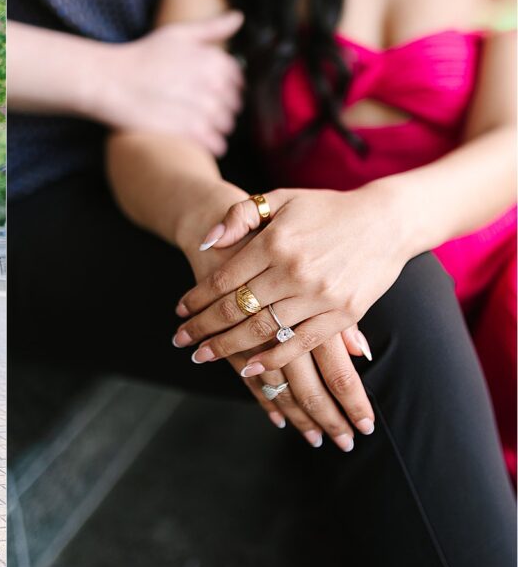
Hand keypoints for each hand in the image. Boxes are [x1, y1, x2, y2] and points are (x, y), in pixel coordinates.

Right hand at [91, 13, 244, 154]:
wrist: (109, 81)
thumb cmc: (141, 57)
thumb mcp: (176, 34)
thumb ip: (211, 28)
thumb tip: (238, 17)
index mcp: (211, 58)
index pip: (238, 79)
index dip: (230, 88)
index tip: (217, 93)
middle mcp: (209, 81)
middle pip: (234, 103)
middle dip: (226, 110)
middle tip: (209, 113)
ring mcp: (198, 106)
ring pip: (226, 124)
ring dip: (221, 128)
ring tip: (206, 128)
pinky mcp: (185, 128)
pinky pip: (213, 140)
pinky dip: (214, 144)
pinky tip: (207, 143)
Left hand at [174, 187, 406, 371]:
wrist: (387, 220)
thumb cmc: (327, 209)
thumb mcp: (281, 198)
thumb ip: (240, 216)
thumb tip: (206, 242)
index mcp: (275, 241)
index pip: (224, 279)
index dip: (197, 298)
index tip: (179, 312)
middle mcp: (294, 270)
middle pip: (236, 308)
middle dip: (203, 328)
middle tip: (180, 341)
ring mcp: (319, 295)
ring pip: (262, 329)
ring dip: (228, 347)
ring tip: (203, 355)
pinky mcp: (343, 314)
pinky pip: (301, 344)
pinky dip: (273, 359)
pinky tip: (249, 367)